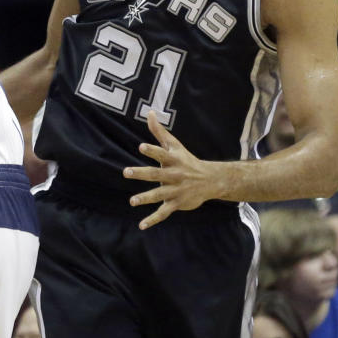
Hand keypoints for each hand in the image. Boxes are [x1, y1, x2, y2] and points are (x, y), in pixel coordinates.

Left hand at [124, 111, 216, 229]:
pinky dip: (152, 220)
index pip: (161, 154)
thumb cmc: (186, 160)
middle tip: (126, 172)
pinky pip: (163, 212)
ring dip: (145, 198)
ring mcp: (175, 190)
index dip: (152, 150)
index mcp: (173, 160)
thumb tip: (149, 112)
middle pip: (156, 174)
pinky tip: (141, 225)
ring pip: (158, 195)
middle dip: (141, 173)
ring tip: (132, 201)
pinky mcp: (176, 203)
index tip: (141, 146)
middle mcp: (174, 175)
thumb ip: (159, 131)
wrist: (211, 180)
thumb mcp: (174, 145)